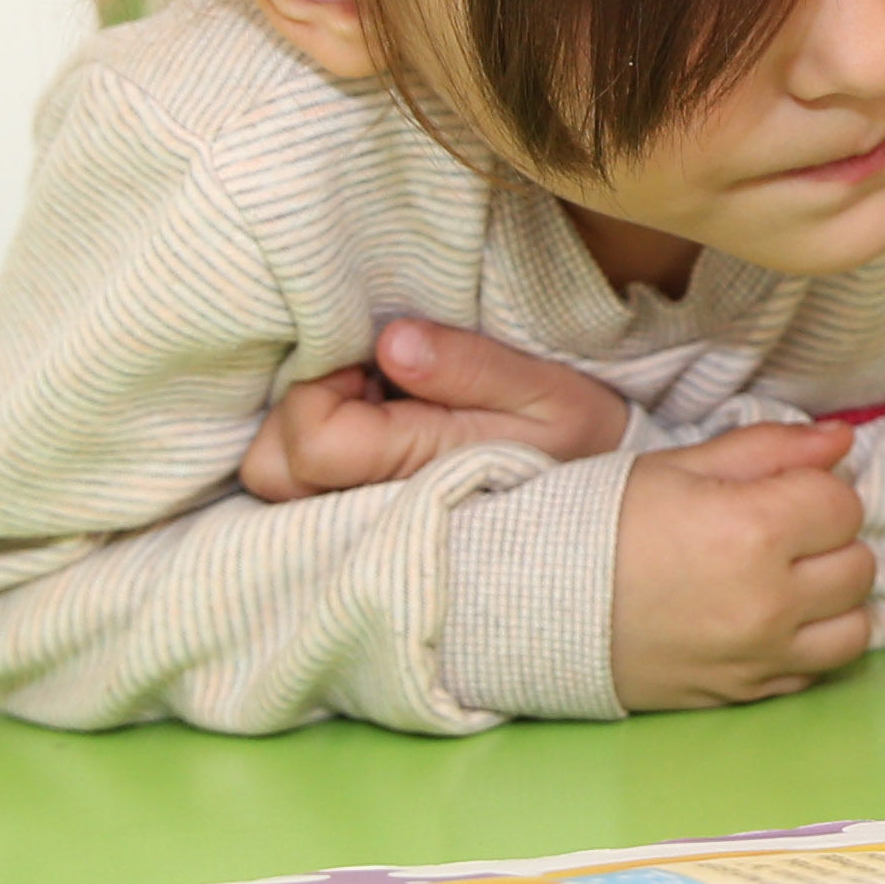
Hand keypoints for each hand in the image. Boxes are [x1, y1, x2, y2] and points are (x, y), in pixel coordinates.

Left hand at [237, 320, 628, 501]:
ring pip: (275, 488)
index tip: (377, 370)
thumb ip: (472, 367)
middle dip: (305, 414)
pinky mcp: (364, 539)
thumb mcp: (550, 394)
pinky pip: (298, 503)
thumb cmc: (582, 451)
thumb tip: (391, 344)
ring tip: (381, 416)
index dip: (324, 390)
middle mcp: (377, 517)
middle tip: (374, 393)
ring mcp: (365, 536)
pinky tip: (377, 443)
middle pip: (271, 471)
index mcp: (419, 475)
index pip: (309, 443)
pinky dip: (319, 463)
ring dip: (312, 436)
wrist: (613, 527)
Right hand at [613, 420, 876, 709]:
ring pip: (854, 626)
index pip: (843, 503)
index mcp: (752, 531)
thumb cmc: (596, 526)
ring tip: (785, 580)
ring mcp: (756, 657)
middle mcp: (766, 602)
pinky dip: (806, 645)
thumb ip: (769, 449)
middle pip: (858, 563)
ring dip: (831, 599)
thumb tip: (840, 441)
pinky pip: (816, 672)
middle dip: (827, 541)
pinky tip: (767, 621)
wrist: (527, 607)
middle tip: (777, 533)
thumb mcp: (678, 467)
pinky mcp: (741, 694)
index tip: (775, 490)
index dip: (812, 489)